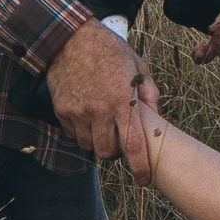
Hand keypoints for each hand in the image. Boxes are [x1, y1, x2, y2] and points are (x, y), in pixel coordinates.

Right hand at [46, 20, 159, 173]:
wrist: (71, 39)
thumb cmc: (110, 52)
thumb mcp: (138, 67)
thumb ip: (149, 94)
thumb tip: (156, 118)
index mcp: (123, 100)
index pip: (134, 145)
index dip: (140, 168)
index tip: (144, 180)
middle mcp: (100, 110)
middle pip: (107, 153)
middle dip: (115, 154)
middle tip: (119, 140)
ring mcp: (79, 111)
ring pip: (89, 146)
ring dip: (98, 142)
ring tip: (103, 125)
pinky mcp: (62, 110)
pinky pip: (73, 134)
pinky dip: (81, 132)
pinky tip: (87, 116)